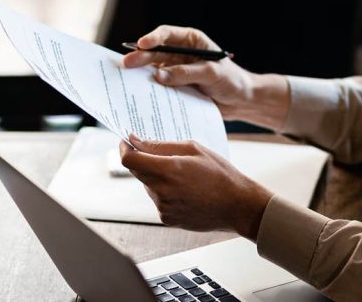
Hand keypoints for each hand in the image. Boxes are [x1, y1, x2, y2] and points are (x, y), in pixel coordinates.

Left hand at [119, 135, 272, 238]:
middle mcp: (161, 191)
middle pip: (137, 172)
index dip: (124, 148)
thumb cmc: (220, 174)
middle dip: (143, 160)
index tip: (127, 142)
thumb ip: (161, 146)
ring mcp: (163, 207)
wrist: (237, 206)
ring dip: (157, 177)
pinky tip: (186, 190)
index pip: (129, 160)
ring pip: (148, 185)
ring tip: (185, 176)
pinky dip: (165, 192)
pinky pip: (158, 200)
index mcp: (168, 170)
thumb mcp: (194, 149)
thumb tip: (136, 142)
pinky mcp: (166, 218)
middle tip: (162, 154)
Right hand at [122, 25, 288, 128]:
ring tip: (125, 79)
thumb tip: (159, 76)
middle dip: (141, 57)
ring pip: (153, 69)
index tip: (143, 44)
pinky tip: (137, 94)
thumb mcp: (211, 73)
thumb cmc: (231, 80)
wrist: (240, 101)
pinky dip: (148, 89)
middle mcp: (180, 54)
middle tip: (127, 64)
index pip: (167, 35)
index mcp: (191, 41)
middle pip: (155, 52)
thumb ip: (186, 73)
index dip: (153, 38)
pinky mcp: (174, 87)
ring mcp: (176, 71)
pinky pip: (158, 87)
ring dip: (140, 74)